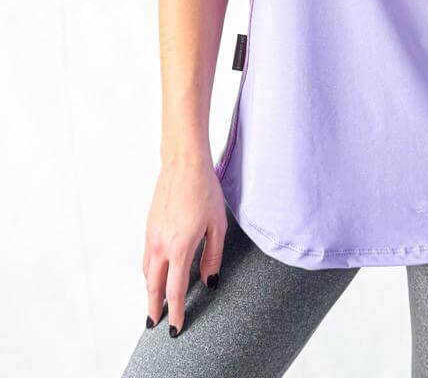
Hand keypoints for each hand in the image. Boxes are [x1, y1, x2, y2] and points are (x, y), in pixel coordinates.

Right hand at [142, 155, 227, 335]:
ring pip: (147, 272)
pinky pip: (146, 256)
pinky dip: (149, 271)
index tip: (175, 327)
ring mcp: (151, 235)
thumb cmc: (204, 190)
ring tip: (155, 302)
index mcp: (179, 248)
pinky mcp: (149, 226)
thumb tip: (208, 281)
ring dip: (150, 290)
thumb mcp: (217, 225)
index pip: (174, 290)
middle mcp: (160, 245)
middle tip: (155, 324)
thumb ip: (212, 257)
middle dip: (154, 307)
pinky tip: (156, 272)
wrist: (183, 163)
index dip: (175, 312)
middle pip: (153, 286)